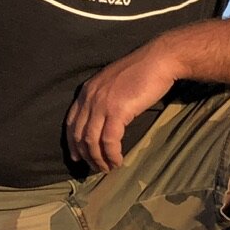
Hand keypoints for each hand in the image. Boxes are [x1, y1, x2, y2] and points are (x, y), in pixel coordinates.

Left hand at [65, 45, 178, 172]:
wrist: (159, 60)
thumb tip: (104, 119)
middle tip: (95, 168)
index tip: (77, 157)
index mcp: (87, 91)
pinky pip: (109, 140)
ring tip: (107, 168)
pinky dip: (112, 154)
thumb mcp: (114, 83)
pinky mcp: (116, 110)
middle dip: (85, 155)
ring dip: (99, 158)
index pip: (71, 122)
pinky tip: (118, 161)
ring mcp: (101, 104)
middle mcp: (90, 97)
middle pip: (79, 134)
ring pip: (91, 140)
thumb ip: (104, 98)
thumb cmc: (142, 71)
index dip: (72, 143)